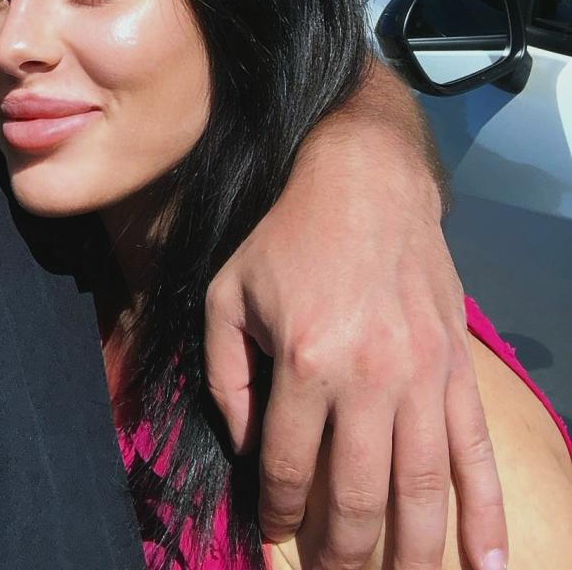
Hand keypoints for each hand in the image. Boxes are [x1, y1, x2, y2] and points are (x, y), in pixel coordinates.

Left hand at [204, 123, 507, 569]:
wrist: (366, 182)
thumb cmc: (289, 237)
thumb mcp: (228, 293)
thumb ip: (225, 375)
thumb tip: (245, 447)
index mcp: (306, 360)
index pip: (291, 467)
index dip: (281, 513)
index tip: (277, 535)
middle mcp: (370, 377)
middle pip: (359, 496)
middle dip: (343, 551)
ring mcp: (422, 376)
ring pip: (422, 491)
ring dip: (412, 554)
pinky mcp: (456, 369)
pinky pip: (475, 453)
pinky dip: (485, 514)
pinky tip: (487, 563)